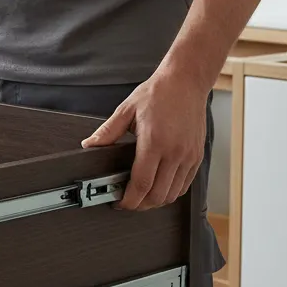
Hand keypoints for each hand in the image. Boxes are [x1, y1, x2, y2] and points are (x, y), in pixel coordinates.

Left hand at [81, 67, 208, 211]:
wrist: (186, 82)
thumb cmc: (158, 93)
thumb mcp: (127, 110)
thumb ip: (108, 131)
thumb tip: (90, 144)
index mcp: (154, 142)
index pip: (141, 184)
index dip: (129, 200)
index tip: (119, 202)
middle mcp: (174, 152)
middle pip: (158, 195)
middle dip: (140, 205)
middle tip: (127, 202)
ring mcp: (188, 156)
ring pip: (173, 194)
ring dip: (156, 201)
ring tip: (141, 196)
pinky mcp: (197, 156)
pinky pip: (185, 185)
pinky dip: (171, 192)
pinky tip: (159, 187)